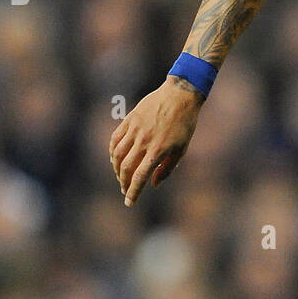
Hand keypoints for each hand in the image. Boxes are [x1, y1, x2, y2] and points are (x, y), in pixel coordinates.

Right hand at [109, 77, 202, 205]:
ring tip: (121, 176)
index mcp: (158, 150)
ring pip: (117, 155)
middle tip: (126, 190)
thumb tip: (153, 184)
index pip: (140, 177)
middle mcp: (144, 141)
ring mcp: (134, 129)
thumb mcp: (182, 148)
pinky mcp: (129, 120)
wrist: (180, 95)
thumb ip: (167, 168)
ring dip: (116, 169)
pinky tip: (115, 158)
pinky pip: (115, 139)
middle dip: (124, 183)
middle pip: (125, 168)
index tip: (129, 203)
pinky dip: (112, 151)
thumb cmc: (185, 124)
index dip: (133, 192)